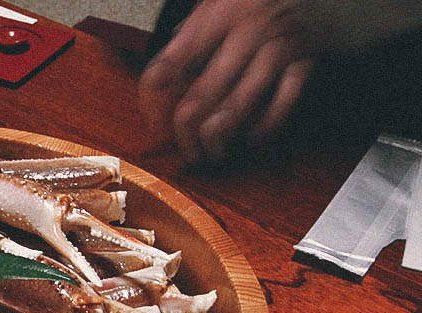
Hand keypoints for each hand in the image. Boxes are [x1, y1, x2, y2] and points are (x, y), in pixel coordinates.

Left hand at [140, 0, 315, 160]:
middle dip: (188, 133)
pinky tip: (251, 142)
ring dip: (220, 140)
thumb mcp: (216, 7)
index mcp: (219, 12)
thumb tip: (159, 86)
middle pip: (203, 95)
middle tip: (186, 150)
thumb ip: (188, 41)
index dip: (152, 96)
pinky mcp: (305, 62)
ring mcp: (279, 47)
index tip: (151, 120)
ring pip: (237, 108)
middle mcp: (250, 28)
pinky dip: (262, 132)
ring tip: (212, 153)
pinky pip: (280, 108)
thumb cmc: (254, 3)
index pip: (172, 61)